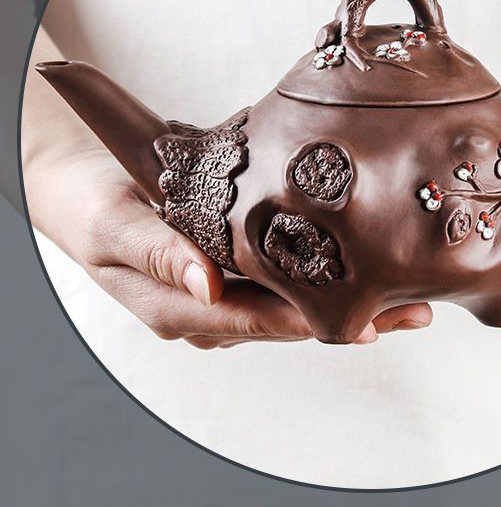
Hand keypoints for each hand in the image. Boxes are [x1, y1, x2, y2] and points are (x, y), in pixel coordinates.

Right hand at [25, 148, 432, 346]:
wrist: (79, 184)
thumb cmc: (92, 204)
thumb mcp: (116, 226)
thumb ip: (160, 253)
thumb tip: (207, 289)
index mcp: (178, 311)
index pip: (259, 323)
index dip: (315, 322)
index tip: (367, 320)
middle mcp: (206, 310)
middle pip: (290, 320)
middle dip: (351, 317)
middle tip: (415, 307)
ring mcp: (220, 290)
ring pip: (294, 300)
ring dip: (348, 296)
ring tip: (410, 291)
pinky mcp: (231, 265)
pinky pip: (284, 274)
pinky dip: (325, 269)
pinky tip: (367, 261)